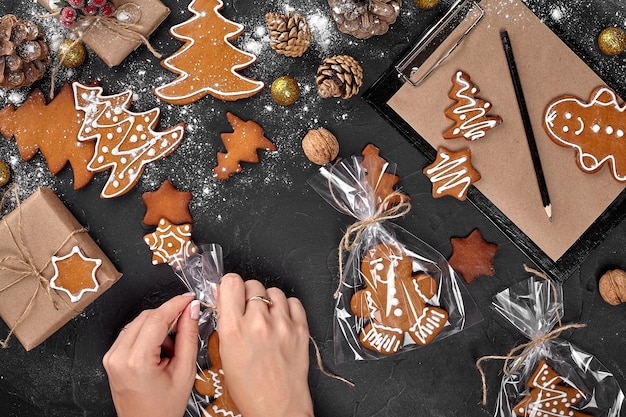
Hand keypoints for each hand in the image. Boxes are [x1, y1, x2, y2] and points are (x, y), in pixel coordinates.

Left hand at [103, 293, 199, 416]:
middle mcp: (119, 356)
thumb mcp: (185, 371)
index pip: (157, 318)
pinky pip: (131, 333)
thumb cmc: (164, 408)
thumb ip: (188, 336)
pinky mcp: (111, 358)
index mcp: (137, 361)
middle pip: (146, 317)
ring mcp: (112, 357)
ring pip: (138, 322)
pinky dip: (148, 335)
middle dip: (168, 316)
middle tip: (186, 322)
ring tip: (172, 349)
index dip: (175, 304)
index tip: (189, 298)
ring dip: (158, 326)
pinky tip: (160, 351)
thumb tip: (191, 310)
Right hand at [217, 273, 313, 416]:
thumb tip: (224, 294)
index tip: (231, 293)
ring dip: (268, 301)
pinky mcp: (300, 328)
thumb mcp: (225, 354)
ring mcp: (282, 324)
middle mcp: (258, 322)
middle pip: (252, 284)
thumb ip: (225, 321)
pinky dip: (287, 307)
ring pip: (273, 291)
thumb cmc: (249, 388)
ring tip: (266, 318)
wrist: (278, 407)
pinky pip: (293, 301)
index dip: (230, 286)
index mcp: (234, 329)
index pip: (231, 282)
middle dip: (248, 295)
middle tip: (248, 311)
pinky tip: (281, 321)